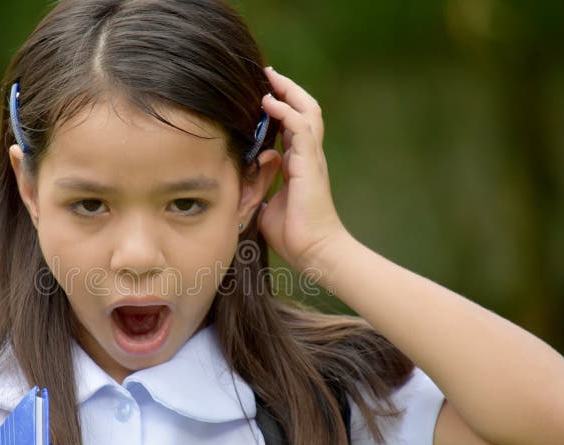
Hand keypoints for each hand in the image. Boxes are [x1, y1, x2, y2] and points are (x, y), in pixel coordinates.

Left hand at [258, 67, 349, 278]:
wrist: (314, 252)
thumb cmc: (294, 235)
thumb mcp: (268, 205)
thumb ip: (261, 187)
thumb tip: (249, 179)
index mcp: (300, 164)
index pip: (293, 125)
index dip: (281, 106)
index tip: (263, 92)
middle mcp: (308, 156)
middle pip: (304, 110)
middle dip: (286, 89)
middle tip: (268, 73)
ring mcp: (312, 158)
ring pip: (306, 112)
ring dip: (287, 92)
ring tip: (270, 77)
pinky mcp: (310, 164)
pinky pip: (300, 128)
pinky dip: (285, 111)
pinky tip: (268, 101)